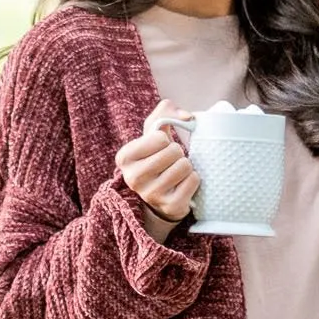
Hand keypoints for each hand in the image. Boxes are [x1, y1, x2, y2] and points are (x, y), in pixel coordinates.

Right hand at [115, 105, 199, 234]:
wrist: (159, 197)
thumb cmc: (156, 158)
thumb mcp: (152, 133)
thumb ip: (165, 111)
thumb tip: (188, 117)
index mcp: (124, 157)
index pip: (159, 137)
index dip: (164, 139)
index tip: (158, 149)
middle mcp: (133, 178)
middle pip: (174, 151)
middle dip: (177, 153)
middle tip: (169, 162)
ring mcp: (151, 195)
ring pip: (184, 166)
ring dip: (185, 167)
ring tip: (175, 174)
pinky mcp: (170, 207)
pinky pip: (193, 181)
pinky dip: (192, 180)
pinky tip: (181, 185)